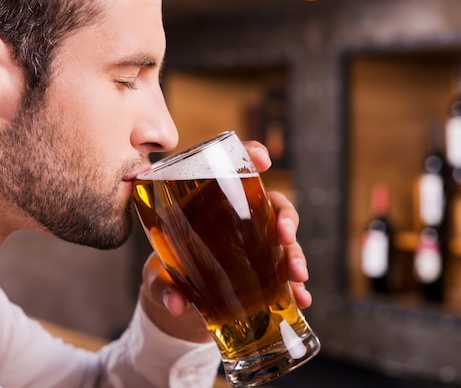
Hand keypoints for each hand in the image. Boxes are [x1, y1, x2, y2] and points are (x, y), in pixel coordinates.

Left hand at [138, 140, 311, 342]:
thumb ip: (163, 286)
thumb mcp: (158, 278)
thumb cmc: (166, 276)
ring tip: (297, 276)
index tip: (263, 160)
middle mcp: (240, 219)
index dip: (253, 156)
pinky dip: (296, 287)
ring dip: (295, 254)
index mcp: (212, 204)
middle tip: (284, 235)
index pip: (236, 169)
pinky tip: (302, 298)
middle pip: (272, 205)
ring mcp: (256, 246)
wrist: (180, 303)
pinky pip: (286, 275)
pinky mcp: (264, 273)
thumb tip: (175, 304)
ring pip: (285, 240)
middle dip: (286, 217)